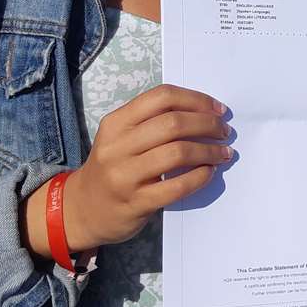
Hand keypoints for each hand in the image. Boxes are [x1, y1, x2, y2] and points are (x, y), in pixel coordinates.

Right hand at [65, 84, 231, 248]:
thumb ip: (151, 122)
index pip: (162, 97)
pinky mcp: (136, 203)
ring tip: (223, 153)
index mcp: (116, 122)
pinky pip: (176, 186)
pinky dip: (200, 177)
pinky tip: (209, 172)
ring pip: (177, 153)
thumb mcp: (120, 137)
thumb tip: (203, 112)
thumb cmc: (112, 167)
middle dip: (207, 124)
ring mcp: (125, 176)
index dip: (196, 99)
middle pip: (173, 123)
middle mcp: (117, 146)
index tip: (218, 109)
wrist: (82, 209)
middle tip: (224, 131)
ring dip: (209, 151)